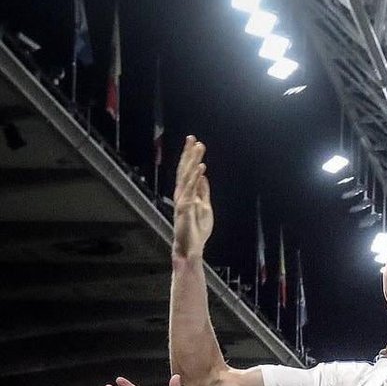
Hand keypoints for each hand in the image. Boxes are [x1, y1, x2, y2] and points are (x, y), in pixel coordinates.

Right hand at [172, 135, 213, 259]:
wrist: (191, 248)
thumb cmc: (197, 229)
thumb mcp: (204, 207)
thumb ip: (203, 192)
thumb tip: (203, 176)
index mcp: (186, 193)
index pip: (187, 171)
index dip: (190, 157)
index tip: (195, 142)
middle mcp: (182, 194)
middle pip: (185, 170)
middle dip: (189, 153)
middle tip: (193, 138)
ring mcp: (182, 200)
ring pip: (187, 176)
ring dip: (193, 161)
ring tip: (199, 148)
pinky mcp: (185, 208)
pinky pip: (191, 190)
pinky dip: (196, 178)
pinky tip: (201, 167)